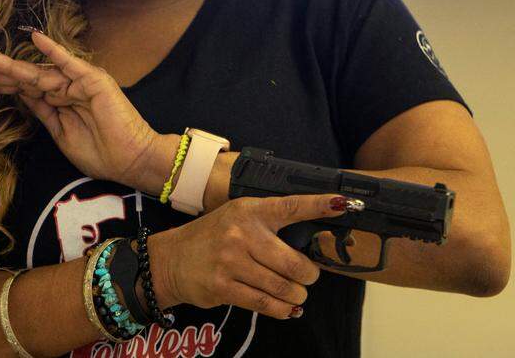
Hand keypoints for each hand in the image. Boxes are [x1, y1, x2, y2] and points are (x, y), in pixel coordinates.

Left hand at [0, 29, 158, 186]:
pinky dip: (53, 51)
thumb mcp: (60, 133)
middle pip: (24, 78)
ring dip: (12, 66)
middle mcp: (65, 86)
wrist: (131, 161)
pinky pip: (69, 63)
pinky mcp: (92, 80)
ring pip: (38, 73)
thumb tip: (20, 94)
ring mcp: (78, 81)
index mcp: (57, 100)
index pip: (21, 90)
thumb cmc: (101, 153)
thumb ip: (42, 111)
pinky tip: (34, 38)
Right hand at [148, 193, 351, 319]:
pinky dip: (282, 310)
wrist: (171, 259)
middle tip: (306, 277)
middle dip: (308, 276)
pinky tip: (285, 308)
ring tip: (294, 293)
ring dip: (295, 296)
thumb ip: (268, 225)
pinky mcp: (224, 287)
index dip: (318, 206)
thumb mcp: (237, 218)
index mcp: (250, 210)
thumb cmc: (213, 237)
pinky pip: (265, 304)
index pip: (291, 206)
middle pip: (295, 263)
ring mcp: (231, 261)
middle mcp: (241, 233)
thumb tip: (309, 243)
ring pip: (284, 288)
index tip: (342, 203)